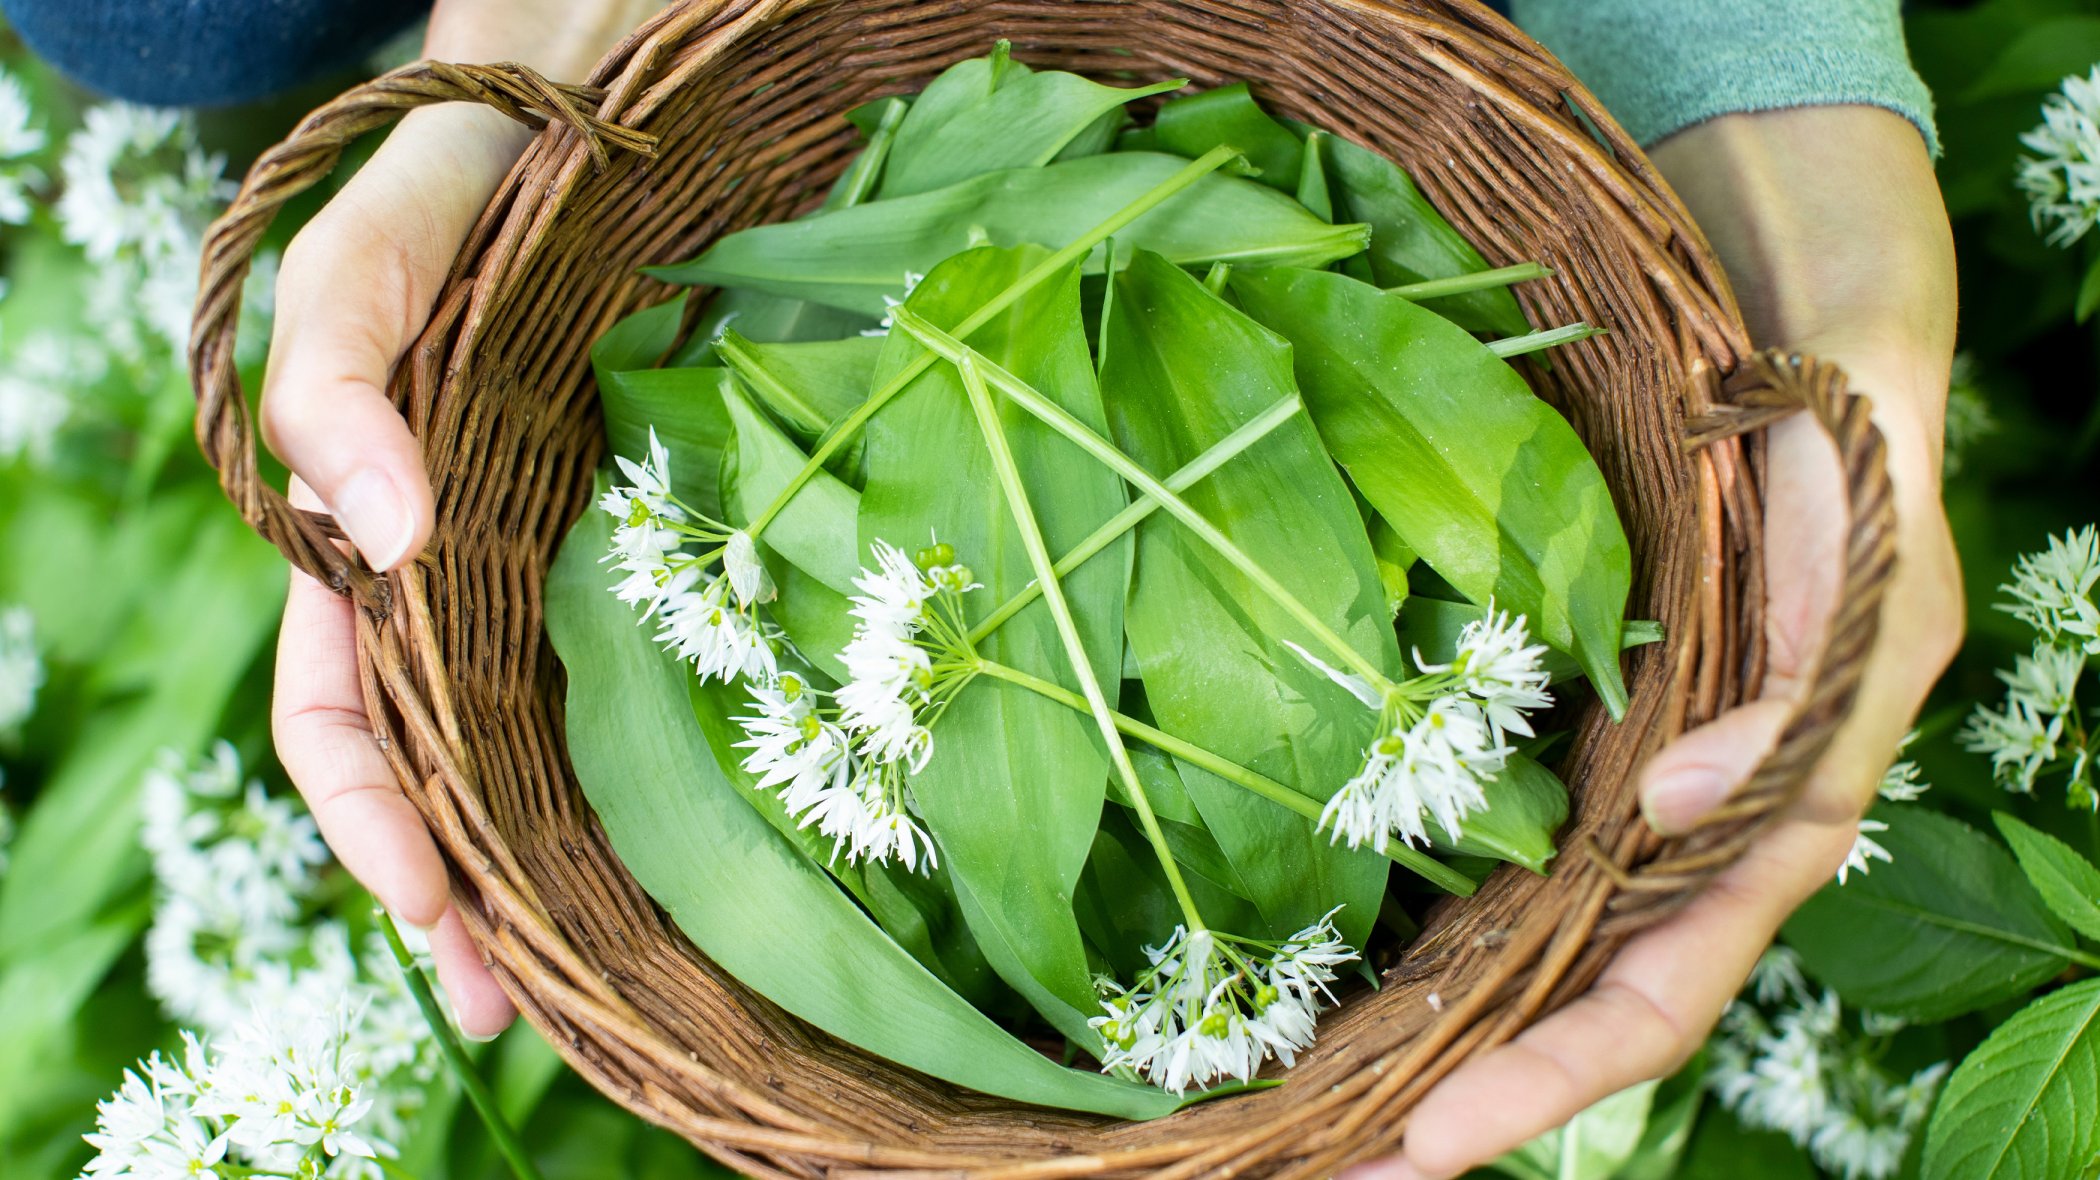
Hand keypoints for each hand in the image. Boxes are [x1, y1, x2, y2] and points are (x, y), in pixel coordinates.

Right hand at [265, 0, 657, 1036]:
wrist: (605, 84)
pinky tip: (709, 837)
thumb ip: (339, 366)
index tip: (447, 930)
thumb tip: (383, 540)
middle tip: (529, 1011)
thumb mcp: (381, 242)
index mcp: (373, 523)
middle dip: (468, 895)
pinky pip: (643, 663)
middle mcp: (464, 558)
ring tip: (612, 975)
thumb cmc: (478, 158)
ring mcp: (563, 550)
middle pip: (443, 763)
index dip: (374, 832)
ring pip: (542, 736)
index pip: (337, 714)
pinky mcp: (658, 524)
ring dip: (559, 862)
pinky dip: (651, 764)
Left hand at [1346, 106, 1961, 1177]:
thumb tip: (1685, 809)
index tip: (1428, 1143)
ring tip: (1311, 1098)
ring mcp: (1628, 773)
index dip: (1557, 1079)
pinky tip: (1344, 947)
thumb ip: (1806, 679)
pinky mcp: (1572, 713)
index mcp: (1784, 805)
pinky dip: (1432, 908)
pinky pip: (1499, 835)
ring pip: (1533, 938)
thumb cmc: (1841, 425)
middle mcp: (1695, 817)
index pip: (1667, 988)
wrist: (1788, 316)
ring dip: (1435, 1025)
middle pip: (1581, 999)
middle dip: (1472, 1094)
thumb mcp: (1863, 537)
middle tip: (1330, 1163)